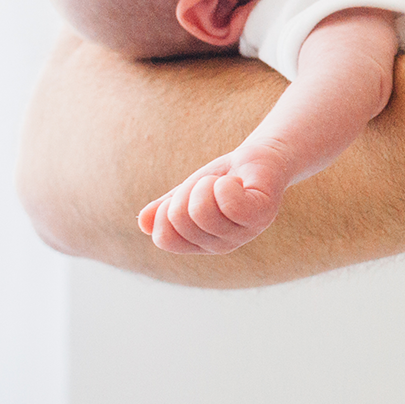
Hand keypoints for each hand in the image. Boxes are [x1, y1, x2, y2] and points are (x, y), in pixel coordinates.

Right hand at [137, 146, 289, 253]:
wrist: (260, 158)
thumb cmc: (223, 177)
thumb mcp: (186, 192)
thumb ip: (164, 209)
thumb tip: (143, 223)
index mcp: (200, 244)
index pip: (165, 239)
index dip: (166, 211)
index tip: (184, 195)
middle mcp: (221, 245)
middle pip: (180, 220)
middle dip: (187, 191)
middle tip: (208, 184)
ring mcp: (244, 233)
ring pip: (202, 211)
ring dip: (207, 184)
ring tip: (224, 182)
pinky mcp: (262, 214)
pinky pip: (231, 204)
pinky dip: (226, 184)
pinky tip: (238, 182)